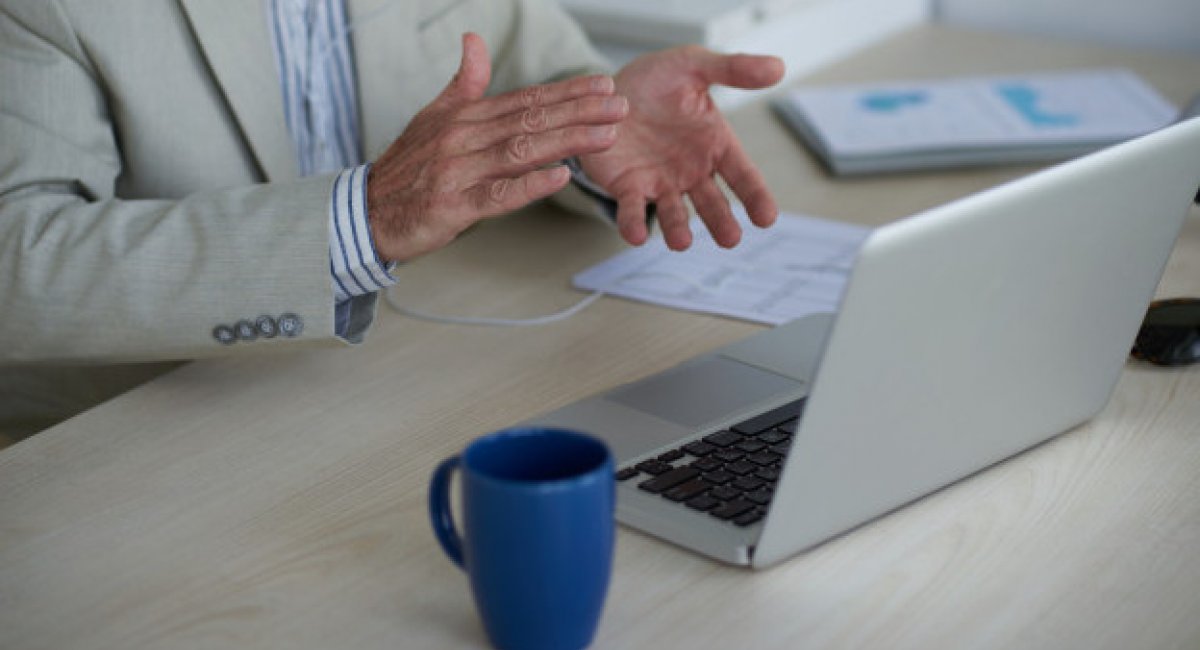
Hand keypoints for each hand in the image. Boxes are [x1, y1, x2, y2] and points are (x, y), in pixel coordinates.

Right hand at [367, 33, 628, 261]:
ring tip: (606, 134)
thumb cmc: (407, 168)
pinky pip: (498, 194)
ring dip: (567, 141)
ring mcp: (459, 171)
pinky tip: (559, 177)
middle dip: (579, 111)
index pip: (524, 99)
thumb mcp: (432, 117)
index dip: (566, 91)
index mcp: (464, 116)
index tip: (602, 84)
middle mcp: (463, 138)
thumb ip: (463, 83)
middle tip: (619, 105)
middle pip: (530, 119)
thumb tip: (474, 40)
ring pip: (521, 151)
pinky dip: (530, 185)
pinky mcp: (454, 206)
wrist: (367, 212)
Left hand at [579, 46, 783, 250]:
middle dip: (720, 221)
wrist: (607, 88)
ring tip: (682, 242)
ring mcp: (660, 183)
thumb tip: (779, 67)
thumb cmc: (657, 79)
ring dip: (678, 229)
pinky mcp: (627, 188)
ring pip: (673, 213)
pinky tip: (637, 236)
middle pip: (712, 203)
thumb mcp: (694, 65)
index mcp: (715, 145)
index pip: (743, 175)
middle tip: (730, 238)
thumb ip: (733, 69)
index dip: (755, 197)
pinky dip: (633, 224)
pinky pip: (632, 210)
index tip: (767, 218)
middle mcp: (692, 172)